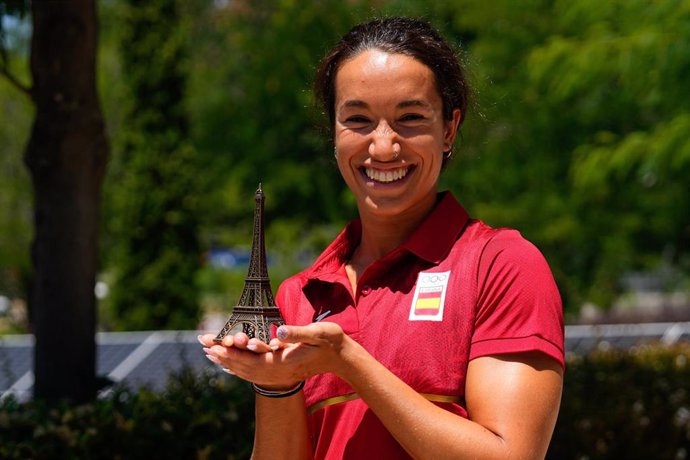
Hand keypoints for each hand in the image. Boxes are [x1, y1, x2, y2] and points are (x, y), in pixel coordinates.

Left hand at [198, 322, 349, 388]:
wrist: (341, 357)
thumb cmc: (330, 341)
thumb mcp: (317, 333)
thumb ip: (297, 333)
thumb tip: (277, 331)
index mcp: (283, 362)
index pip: (249, 359)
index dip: (229, 352)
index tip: (212, 344)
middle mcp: (277, 371)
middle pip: (243, 366)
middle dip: (221, 354)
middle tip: (202, 343)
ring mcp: (279, 373)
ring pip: (246, 370)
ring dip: (227, 361)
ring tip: (210, 353)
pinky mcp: (281, 371)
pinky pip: (254, 372)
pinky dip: (238, 367)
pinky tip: (230, 365)